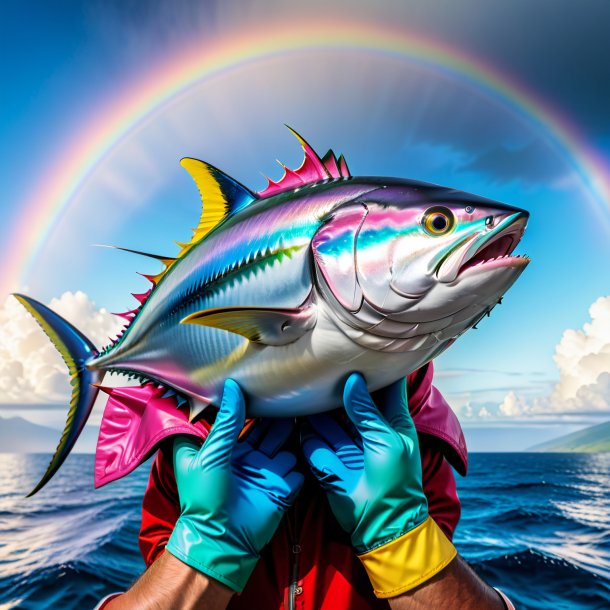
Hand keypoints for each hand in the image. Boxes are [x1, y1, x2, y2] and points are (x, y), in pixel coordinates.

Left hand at [166, 379, 303, 592]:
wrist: (222, 541)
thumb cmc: (205, 498)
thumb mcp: (210, 454)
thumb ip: (226, 423)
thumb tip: (232, 388)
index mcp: (227, 448)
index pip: (242, 419)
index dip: (251, 403)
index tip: (262, 381)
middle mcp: (249, 457)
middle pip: (268, 429)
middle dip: (279, 413)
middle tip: (292, 389)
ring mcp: (268, 472)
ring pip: (286, 443)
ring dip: (294, 429)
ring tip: (307, 405)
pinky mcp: (284, 486)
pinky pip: (299, 466)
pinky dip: (306, 454)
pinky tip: (314, 437)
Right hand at [301, 373, 455, 597]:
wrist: (380, 526)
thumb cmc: (394, 482)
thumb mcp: (386, 441)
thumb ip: (367, 411)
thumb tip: (353, 380)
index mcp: (390, 420)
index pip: (386, 386)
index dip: (378, 367)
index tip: (366, 345)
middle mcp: (365, 425)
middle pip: (351, 396)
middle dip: (338, 381)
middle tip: (324, 357)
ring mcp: (344, 440)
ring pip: (328, 414)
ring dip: (317, 402)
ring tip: (304, 377)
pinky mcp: (325, 456)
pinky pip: (312, 436)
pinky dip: (305, 426)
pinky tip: (295, 408)